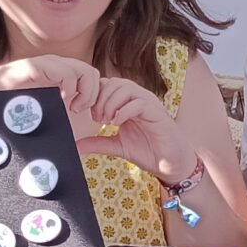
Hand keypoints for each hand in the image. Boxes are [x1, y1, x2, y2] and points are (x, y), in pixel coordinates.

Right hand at [0, 56, 102, 122]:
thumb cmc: (9, 115)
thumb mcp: (42, 119)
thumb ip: (62, 124)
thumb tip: (82, 149)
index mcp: (60, 77)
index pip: (92, 78)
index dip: (95, 98)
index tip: (86, 116)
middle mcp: (56, 68)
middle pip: (93, 73)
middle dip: (93, 95)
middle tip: (80, 112)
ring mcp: (47, 65)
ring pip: (86, 71)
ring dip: (85, 93)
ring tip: (72, 108)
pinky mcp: (36, 67)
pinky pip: (67, 73)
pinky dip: (71, 89)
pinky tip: (61, 102)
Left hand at [73, 76, 192, 182]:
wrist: (170, 164)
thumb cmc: (148, 151)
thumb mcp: (117, 146)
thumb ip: (98, 142)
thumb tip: (76, 145)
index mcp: (128, 102)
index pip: (107, 85)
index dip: (95, 97)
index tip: (90, 115)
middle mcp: (138, 98)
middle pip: (113, 82)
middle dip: (100, 99)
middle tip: (98, 119)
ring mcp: (149, 104)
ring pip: (125, 88)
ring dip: (110, 103)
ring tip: (107, 121)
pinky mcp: (157, 113)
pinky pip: (139, 102)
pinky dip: (124, 111)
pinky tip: (117, 123)